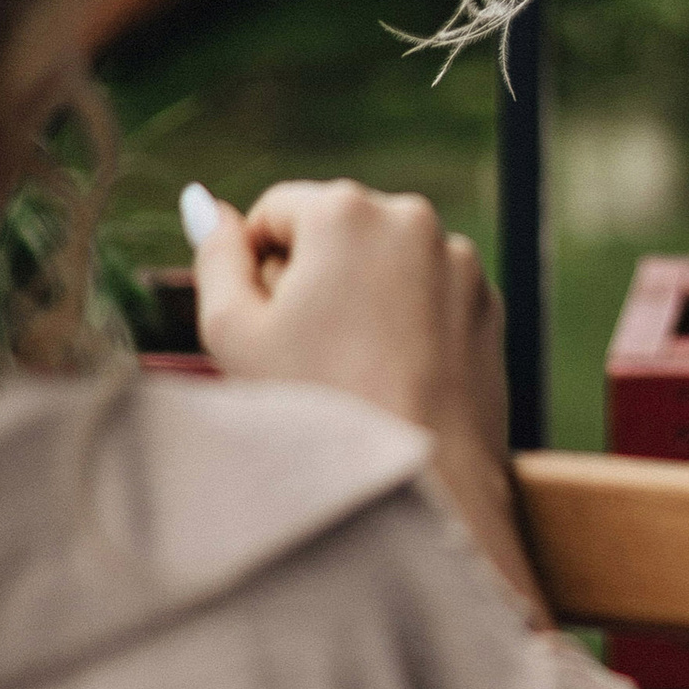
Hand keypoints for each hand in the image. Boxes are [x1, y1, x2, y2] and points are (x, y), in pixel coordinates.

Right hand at [192, 179, 547, 620]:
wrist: (420, 485)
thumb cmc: (314, 408)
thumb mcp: (233, 331)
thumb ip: (215, 256)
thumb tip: (202, 202)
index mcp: (345, 210)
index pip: (277, 211)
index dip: (257, 269)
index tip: (266, 326)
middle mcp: (411, 216)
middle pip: (334, 233)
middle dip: (312, 280)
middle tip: (304, 355)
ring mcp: (458, 258)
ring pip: (384, 264)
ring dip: (361, 300)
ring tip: (351, 373)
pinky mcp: (486, 301)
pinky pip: (429, 295)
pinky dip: (407, 323)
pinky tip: (393, 379)